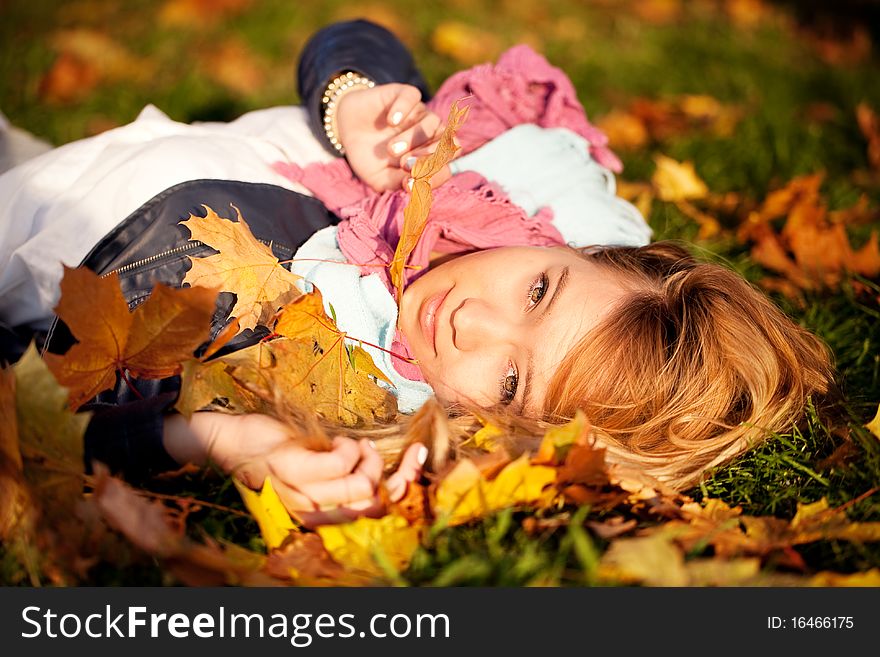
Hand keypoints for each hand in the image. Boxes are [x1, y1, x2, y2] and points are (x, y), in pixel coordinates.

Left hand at [163, 412, 426, 526]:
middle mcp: (317, 515)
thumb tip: (389, 473)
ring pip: (364, 483)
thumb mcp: (316, 476)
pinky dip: (346, 446)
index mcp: (324, 519)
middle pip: (377, 500)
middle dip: (393, 469)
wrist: (234, 443)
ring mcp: (306, 495)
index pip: (378, 512)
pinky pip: (343, 461)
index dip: (406, 484)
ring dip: (365, 457)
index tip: (416, 456)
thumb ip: (347, 480)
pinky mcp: (297, 471)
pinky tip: (334, 441)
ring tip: (351, 446)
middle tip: (380, 450)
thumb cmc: (279, 457)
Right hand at [335, 83, 453, 191]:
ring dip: (413, 138)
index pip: (447, 166)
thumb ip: (399, 183)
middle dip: (427, 158)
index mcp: (430, 156)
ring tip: (392, 149)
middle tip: (404, 165)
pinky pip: (412, 96)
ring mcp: (419, 112)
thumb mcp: (381, 178)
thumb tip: (414, 186)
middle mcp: (430, 134)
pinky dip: (404, 108)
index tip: (410, 183)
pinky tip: (391, 121)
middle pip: (447, 143)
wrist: (346, 129)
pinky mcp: (403, 94)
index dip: (434, 176)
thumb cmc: (369, 157)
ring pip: (432, 123)